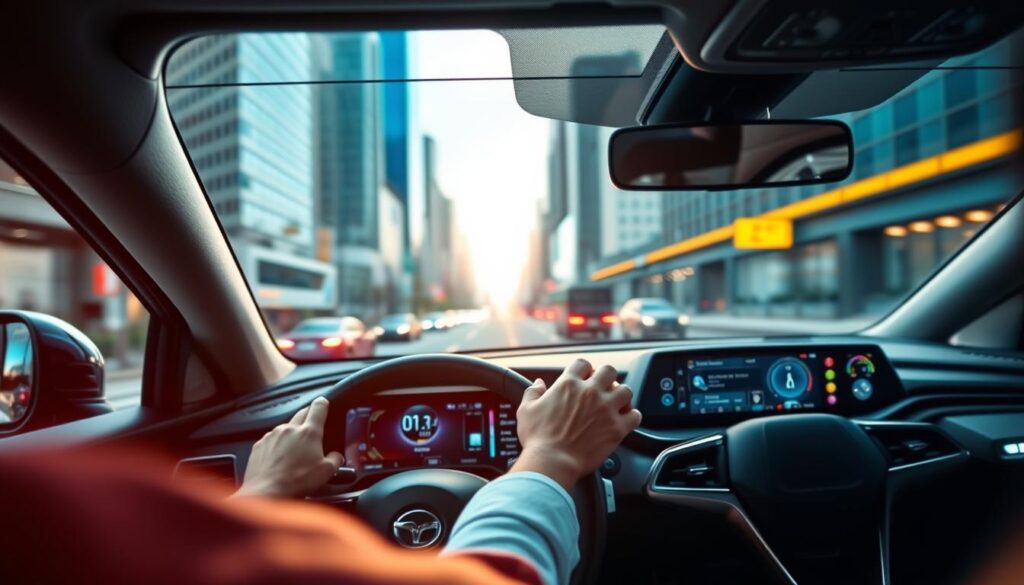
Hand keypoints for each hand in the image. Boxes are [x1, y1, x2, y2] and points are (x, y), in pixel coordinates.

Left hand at [234, 397, 342, 497]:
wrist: (266, 492)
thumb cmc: (295, 482)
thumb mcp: (326, 473)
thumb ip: (335, 460)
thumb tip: (336, 457)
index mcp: (309, 432)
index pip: (318, 407)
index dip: (323, 403)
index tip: (323, 403)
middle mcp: (289, 429)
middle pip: (301, 413)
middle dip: (308, 417)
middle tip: (312, 429)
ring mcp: (272, 436)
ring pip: (285, 428)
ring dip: (291, 435)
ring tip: (294, 453)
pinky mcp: (259, 445)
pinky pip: (271, 440)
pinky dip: (276, 446)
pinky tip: (279, 461)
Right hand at [511, 359, 640, 490]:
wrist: (552, 462)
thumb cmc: (538, 438)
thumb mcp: (526, 410)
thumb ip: (533, 392)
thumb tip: (538, 384)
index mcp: (568, 385)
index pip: (583, 363)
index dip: (584, 369)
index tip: (584, 377)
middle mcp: (590, 392)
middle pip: (609, 370)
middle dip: (606, 377)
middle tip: (603, 387)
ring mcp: (606, 409)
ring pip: (626, 390)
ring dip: (621, 396)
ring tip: (615, 403)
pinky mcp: (617, 428)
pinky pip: (635, 415)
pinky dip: (632, 416)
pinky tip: (625, 420)